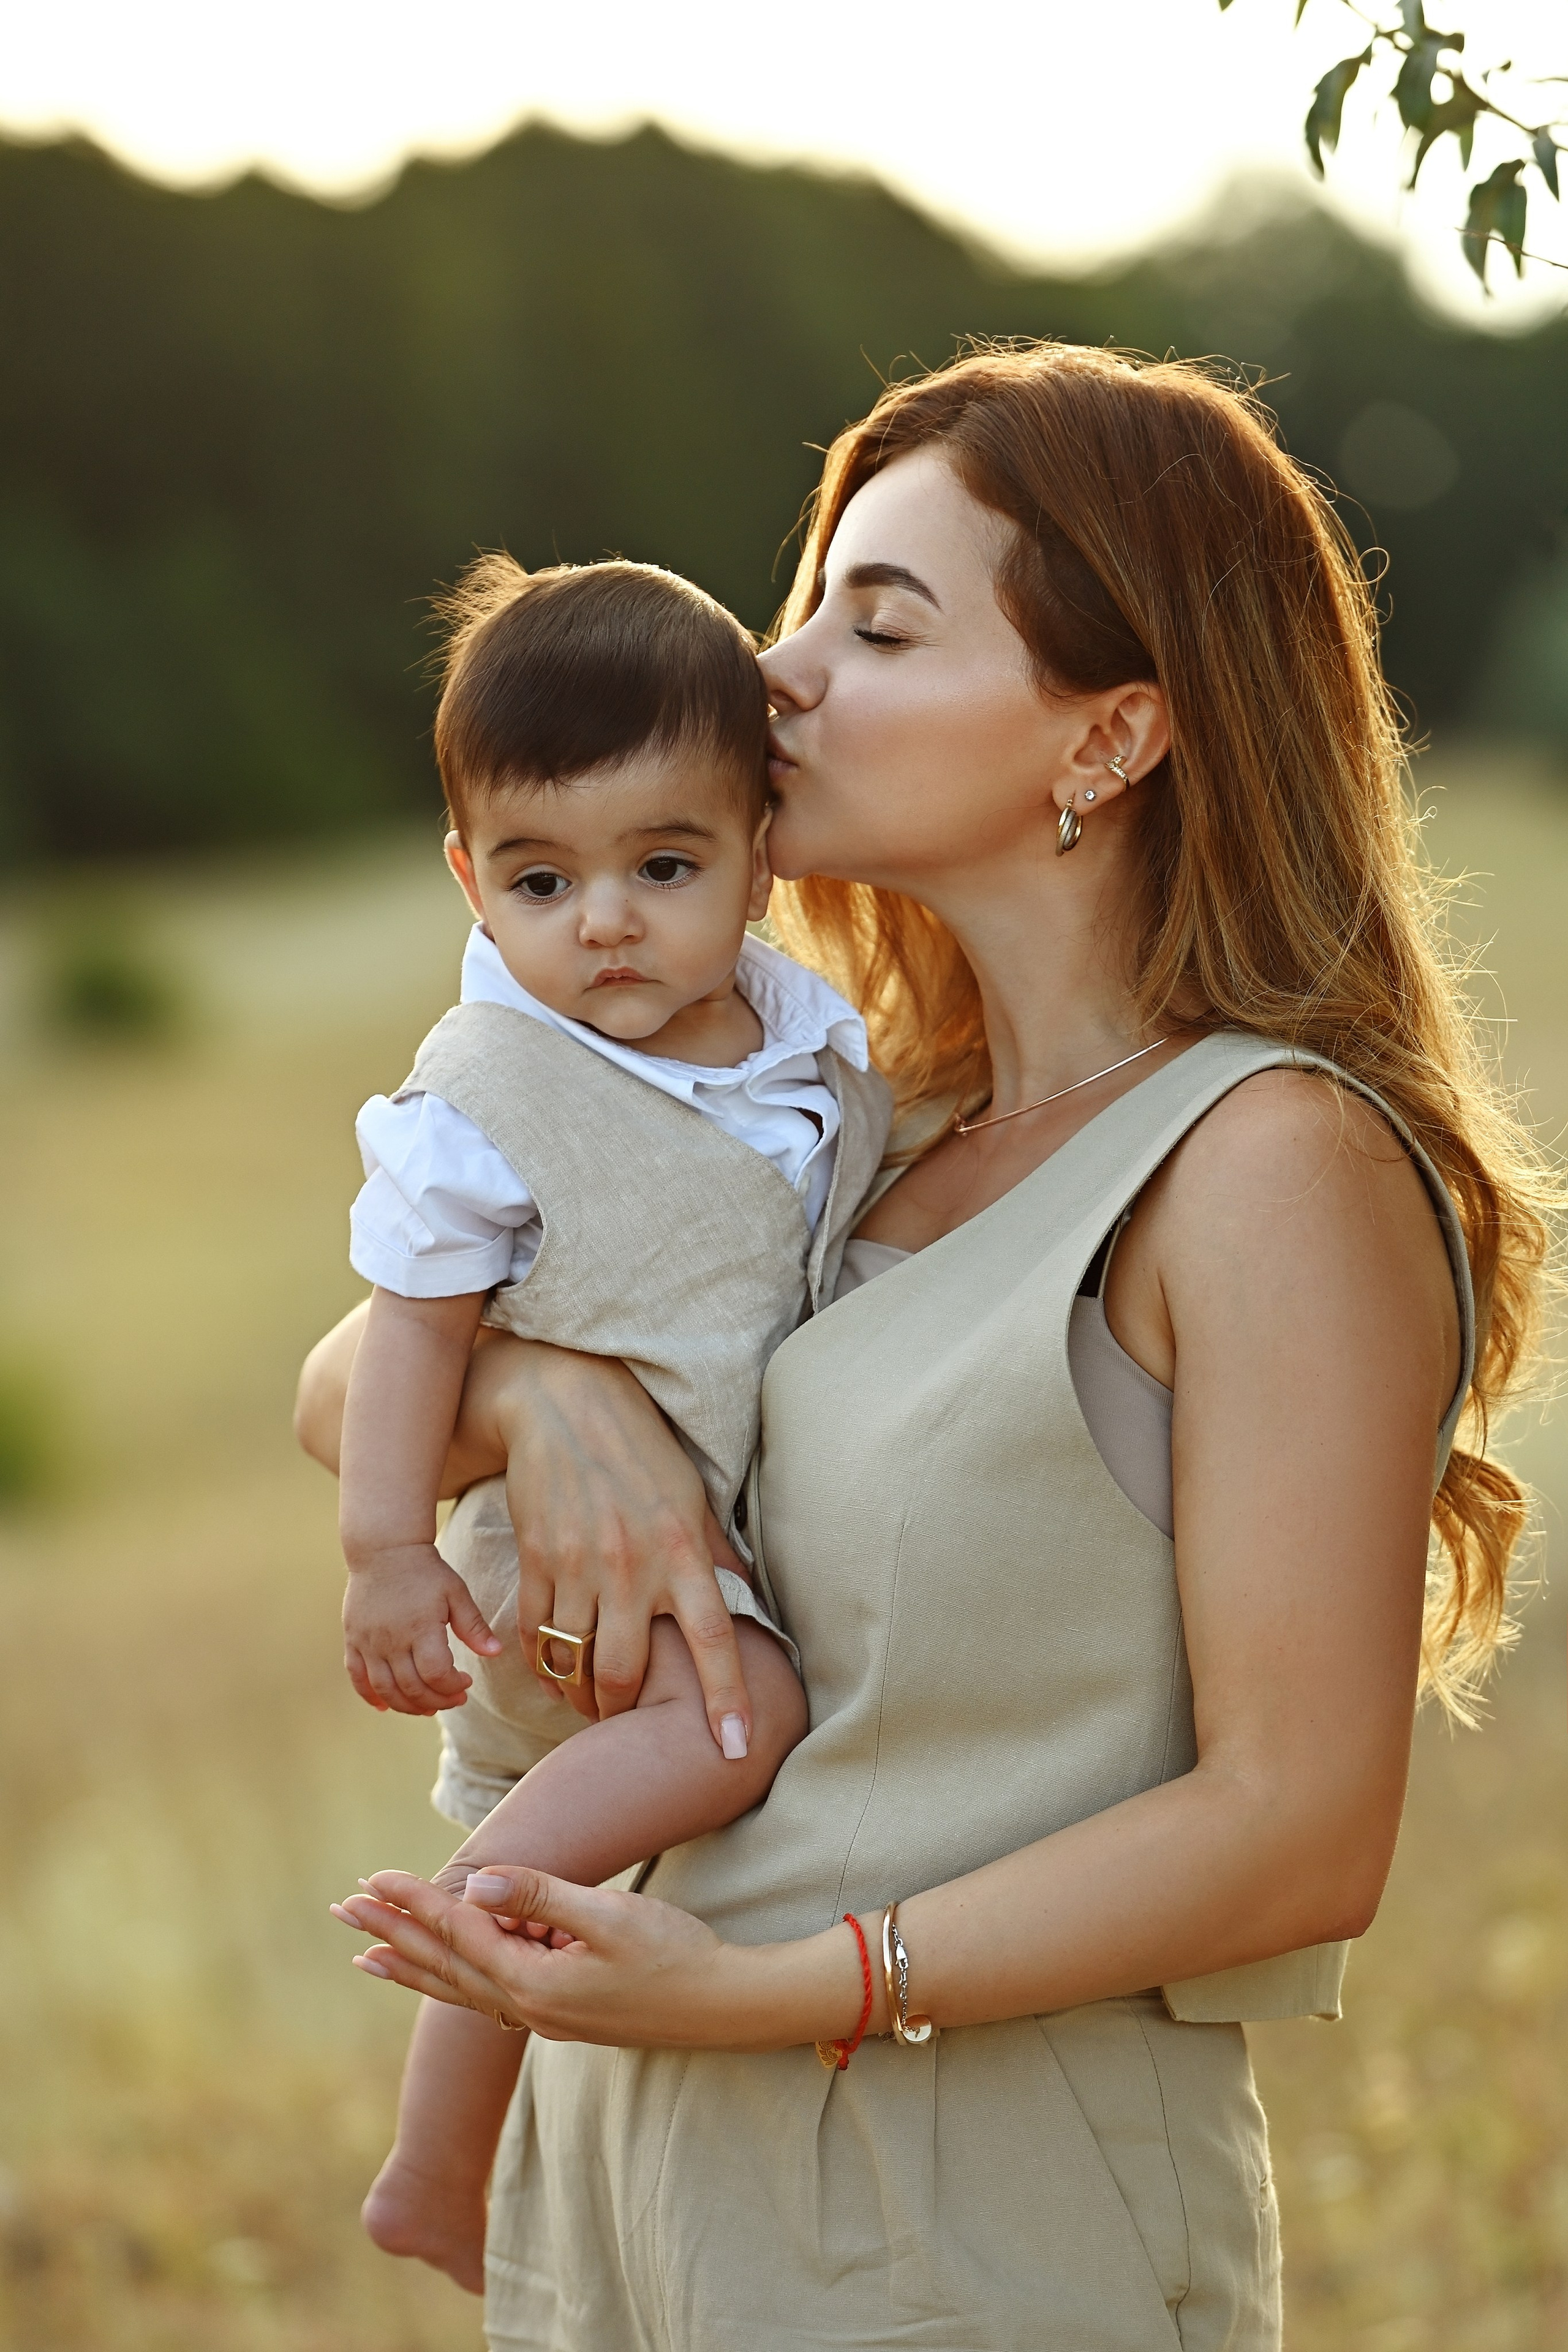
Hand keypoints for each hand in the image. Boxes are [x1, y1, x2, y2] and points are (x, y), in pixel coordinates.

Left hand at [330, 1864, 870, 2049]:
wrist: (724, 2007)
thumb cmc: (676, 1955)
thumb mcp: (611, 1917)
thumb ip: (541, 1897)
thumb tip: (474, 1883)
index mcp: (535, 1984)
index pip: (459, 1933)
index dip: (414, 1902)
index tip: (371, 1878)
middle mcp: (528, 2007)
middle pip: (444, 1965)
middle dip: (392, 1935)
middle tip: (342, 1912)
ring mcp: (543, 2017)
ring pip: (461, 1985)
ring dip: (412, 1962)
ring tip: (365, 1952)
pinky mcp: (561, 2013)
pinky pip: (488, 1994)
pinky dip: (454, 1978)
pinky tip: (443, 1973)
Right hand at [342, 1544, 502, 1714]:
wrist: (384, 1550)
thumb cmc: (424, 1571)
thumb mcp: (455, 1593)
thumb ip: (474, 1626)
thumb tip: (496, 1652)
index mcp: (420, 1628)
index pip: (436, 1674)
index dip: (453, 1687)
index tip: (466, 1682)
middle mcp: (391, 1640)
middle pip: (411, 1688)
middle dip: (436, 1701)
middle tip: (453, 1700)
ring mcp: (368, 1642)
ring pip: (384, 1689)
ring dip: (407, 1706)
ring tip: (427, 1707)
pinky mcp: (353, 1640)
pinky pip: (357, 1677)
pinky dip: (369, 1696)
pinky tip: (383, 1706)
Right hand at [466, 1339, 753, 1744]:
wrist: (562, 1403)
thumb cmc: (640, 1449)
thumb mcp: (692, 1497)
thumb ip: (716, 1555)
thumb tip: (750, 1601)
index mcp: (681, 1551)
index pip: (713, 1638)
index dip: (725, 1697)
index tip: (735, 1747)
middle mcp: (631, 1567)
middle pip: (626, 1672)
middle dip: (623, 1712)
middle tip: (626, 1724)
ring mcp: (577, 1566)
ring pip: (576, 1661)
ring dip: (581, 1696)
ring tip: (589, 1704)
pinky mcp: (536, 1560)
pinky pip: (535, 1635)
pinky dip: (543, 1663)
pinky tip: (553, 1671)